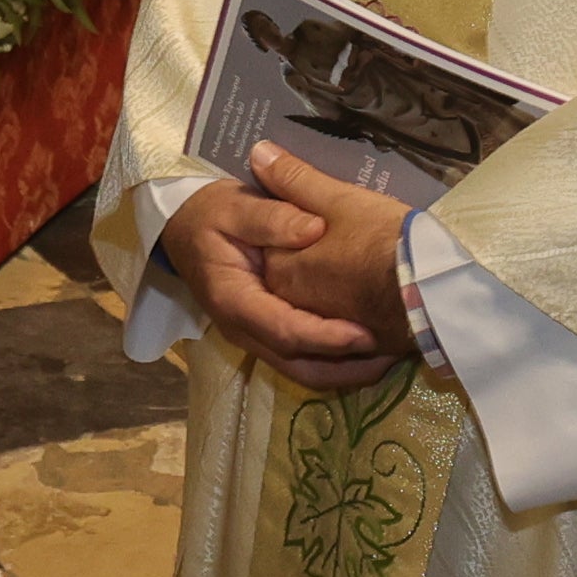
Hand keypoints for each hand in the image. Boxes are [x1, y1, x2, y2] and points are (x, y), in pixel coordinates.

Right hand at [157, 169, 403, 390]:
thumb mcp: (234, 205)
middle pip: (298, 364)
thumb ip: (272, 217)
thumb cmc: (209, 214)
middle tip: (394, 354)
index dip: (326, 337)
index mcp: (234, 299)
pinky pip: (302, 361)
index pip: (284, 330)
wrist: (182, 228)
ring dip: (346, 372)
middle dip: (346, 366)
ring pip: (302, 372)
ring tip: (391, 358)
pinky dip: (336, 363)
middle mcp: (242, 329)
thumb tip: (315, 229)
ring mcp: (254, 337)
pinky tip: (369, 351)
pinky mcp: (266, 335)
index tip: (366, 334)